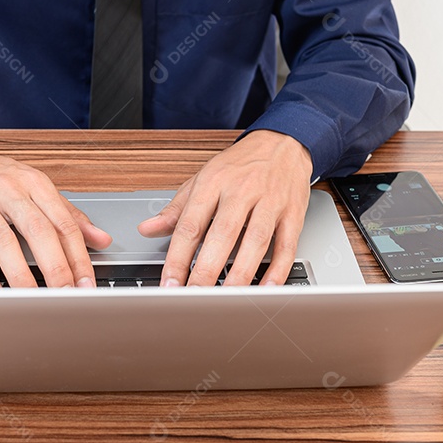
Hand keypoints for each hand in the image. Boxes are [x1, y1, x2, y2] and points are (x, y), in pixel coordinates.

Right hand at [0, 147, 111, 287]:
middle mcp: (8, 189)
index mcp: (34, 183)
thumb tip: (102, 239)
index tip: (87, 282)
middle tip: (66, 296)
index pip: (63, 222)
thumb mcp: (35, 188)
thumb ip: (68, 214)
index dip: (78, 256)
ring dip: (21, 275)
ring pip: (4, 241)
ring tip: (34, 300)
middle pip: (38, 230)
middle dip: (56, 267)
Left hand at [138, 130, 311, 285]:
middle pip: (222, 235)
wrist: (283, 143)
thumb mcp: (202, 178)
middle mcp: (241, 192)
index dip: (178, 258)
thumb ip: (176, 209)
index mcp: (213, 183)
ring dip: (240, 274)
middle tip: (194, 297)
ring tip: (227, 299)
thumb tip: (148, 229)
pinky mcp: (293, 213)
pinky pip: (286, 245)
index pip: (190, 225)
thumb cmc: (240, 165)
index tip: (169, 282)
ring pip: (255, 241)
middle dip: (206, 270)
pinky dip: (277, 268)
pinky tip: (267, 288)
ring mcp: (270, 202)